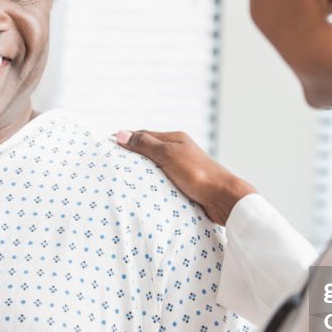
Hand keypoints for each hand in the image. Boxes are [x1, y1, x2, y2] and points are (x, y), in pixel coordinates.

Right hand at [114, 130, 255, 224]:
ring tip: (124, 179)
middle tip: (112, 164)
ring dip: (142, 171)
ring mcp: (182, 167)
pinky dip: (152, 183)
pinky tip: (144, 191)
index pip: (144, 135)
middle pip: (149, 150)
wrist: (223, 198)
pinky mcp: (185, 184)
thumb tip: (120, 133)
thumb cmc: (197, 174)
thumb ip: (145, 145)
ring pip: (156, 166)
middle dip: (132, 155)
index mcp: (175, 139)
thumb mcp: (168, 155)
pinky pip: (163, 180)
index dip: (126, 139)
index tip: (108, 145)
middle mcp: (179, 151)